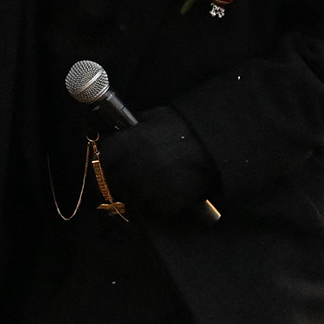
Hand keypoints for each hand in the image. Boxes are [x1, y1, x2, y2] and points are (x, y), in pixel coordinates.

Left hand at [96, 107, 216, 220]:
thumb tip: (121, 135)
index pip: (105, 157)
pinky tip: (174, 186)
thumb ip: (135, 128)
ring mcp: (153, 186)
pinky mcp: (169, 201)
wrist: (218, 143)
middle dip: (125, 176)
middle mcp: (137, 165)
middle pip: (117, 179)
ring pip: (137, 194)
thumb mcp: (156, 117)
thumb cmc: (187, 127)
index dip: (108, 159)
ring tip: (160, 178)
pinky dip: (164, 200)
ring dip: (144, 189)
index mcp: (131, 142)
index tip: (111, 162)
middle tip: (139, 171)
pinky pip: (159, 205)